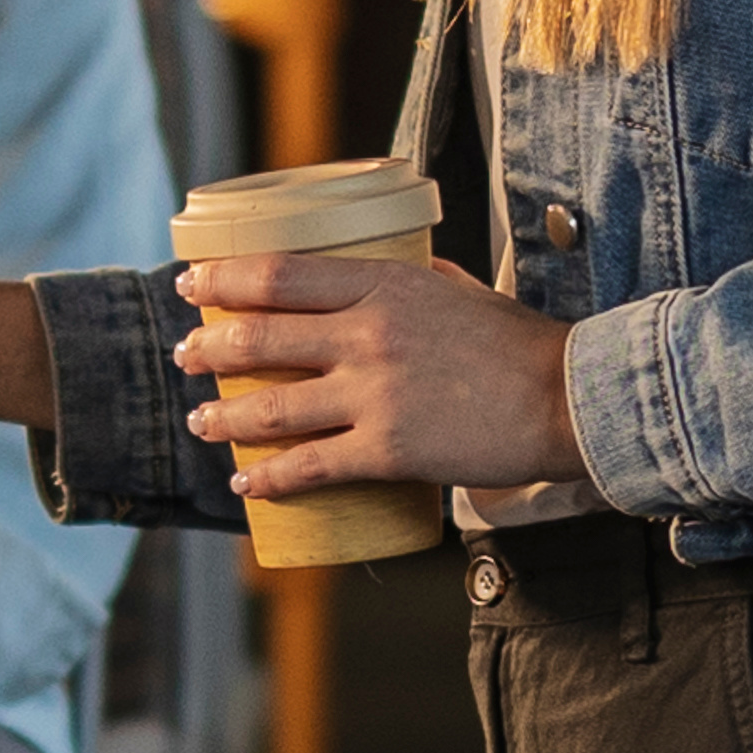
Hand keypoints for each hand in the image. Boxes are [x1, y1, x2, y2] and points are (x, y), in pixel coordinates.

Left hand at [184, 251, 583, 501]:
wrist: (567, 399)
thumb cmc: (520, 345)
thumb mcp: (460, 288)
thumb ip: (415, 280)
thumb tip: (388, 271)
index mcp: (385, 284)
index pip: (280, 275)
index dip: (224, 279)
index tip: (192, 283)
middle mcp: (368, 334)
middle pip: (261, 337)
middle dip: (209, 348)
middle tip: (185, 355)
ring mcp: (375, 394)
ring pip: (273, 406)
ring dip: (225, 416)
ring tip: (200, 420)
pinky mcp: (388, 451)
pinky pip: (310, 466)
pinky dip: (269, 476)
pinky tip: (246, 482)